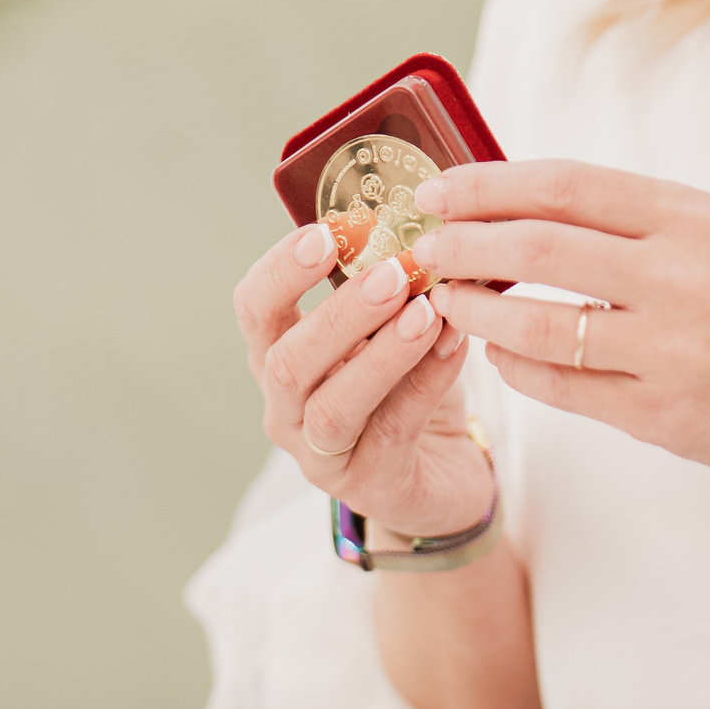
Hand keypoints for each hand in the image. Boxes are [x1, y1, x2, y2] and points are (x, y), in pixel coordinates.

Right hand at [232, 221, 492, 538]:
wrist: (442, 472)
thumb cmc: (406, 388)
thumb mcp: (387, 329)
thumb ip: (385, 285)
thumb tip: (415, 223)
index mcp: (279, 355)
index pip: (254, 310)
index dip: (281, 270)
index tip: (327, 232)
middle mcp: (287, 408)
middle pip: (287, 362)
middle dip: (338, 314)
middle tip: (390, 273)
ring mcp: (323, 454)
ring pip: (333, 407)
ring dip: (381, 355)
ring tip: (425, 312)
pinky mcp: (371, 485)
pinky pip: (393, 431)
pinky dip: (426, 383)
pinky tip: (455, 346)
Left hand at [410, 160, 709, 495]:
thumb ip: (631, 221)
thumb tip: (520, 207)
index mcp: (692, 218)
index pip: (564, 185)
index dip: (486, 185)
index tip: (438, 192)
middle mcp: (681, 276)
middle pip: (537, 246)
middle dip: (462, 245)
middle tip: (424, 248)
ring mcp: (671, 350)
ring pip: (536, 323)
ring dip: (476, 312)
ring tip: (447, 301)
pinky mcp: (663, 413)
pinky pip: (561, 387)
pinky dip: (516, 365)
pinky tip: (501, 352)